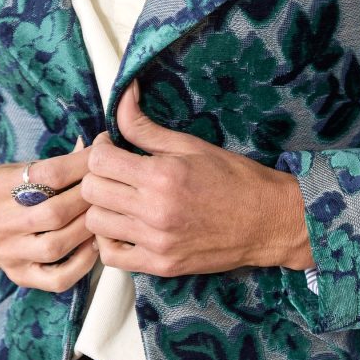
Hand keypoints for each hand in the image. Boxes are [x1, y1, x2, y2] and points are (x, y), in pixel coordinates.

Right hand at [0, 137, 99, 291]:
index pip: (48, 174)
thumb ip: (57, 162)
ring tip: (105, 215)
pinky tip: (95, 246)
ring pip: (56, 246)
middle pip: (54, 212)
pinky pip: (56, 279)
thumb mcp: (20, 169)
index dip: (82, 164)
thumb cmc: (8, 190)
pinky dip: (82, 264)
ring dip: (88, 229)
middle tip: (109, 188)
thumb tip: (101, 145)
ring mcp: (8, 253)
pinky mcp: (19, 276)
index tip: (103, 157)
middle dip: (89, 198)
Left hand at [82, 80, 314, 276]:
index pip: (99, 159)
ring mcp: (157, 241)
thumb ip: (146, 127)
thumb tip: (122, 95)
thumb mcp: (191, 145)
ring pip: (95, 223)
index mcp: (163, 175)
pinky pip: (111, 257)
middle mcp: (156, 210)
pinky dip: (109, 241)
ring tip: (121, 198)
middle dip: (98, 175)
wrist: (268, 220)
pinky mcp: (161, 264)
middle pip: (92, 191)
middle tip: (116, 171)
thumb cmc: (234, 178)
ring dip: (102, 207)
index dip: (101, 148)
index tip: (113, 147)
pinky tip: (125, 226)